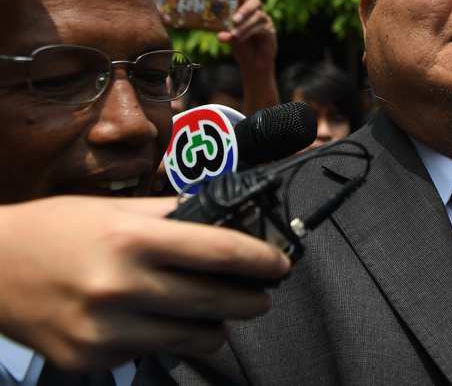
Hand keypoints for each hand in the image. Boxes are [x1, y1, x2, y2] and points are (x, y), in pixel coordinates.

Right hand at [0, 196, 289, 370]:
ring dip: (216, 326)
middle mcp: (121, 286)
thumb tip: (227, 219)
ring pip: (193, 338)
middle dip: (252, 300)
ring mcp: (106, 328)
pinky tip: (158, 321)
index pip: (219, 251)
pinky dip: (166, 338)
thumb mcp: (115, 209)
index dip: (260, 259)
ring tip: (219, 312)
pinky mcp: (91, 357)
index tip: (280, 263)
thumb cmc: (57, 230)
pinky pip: (152, 352)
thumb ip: (172, 216)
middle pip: (215, 301)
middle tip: (264, 295)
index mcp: (133, 238)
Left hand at [219, 0, 277, 70]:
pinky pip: (261, 28)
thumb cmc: (242, 46)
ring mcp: (264, 20)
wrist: (254, 63)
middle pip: (254, 2)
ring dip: (244, 26)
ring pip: (257, 17)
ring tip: (234, 35)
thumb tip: (220, 36)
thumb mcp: (231, 39)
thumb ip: (227, 35)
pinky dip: (248, 32)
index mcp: (244, 10)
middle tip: (234, 20)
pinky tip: (240, 39)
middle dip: (244, 9)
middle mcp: (256, 12)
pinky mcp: (270, 30)